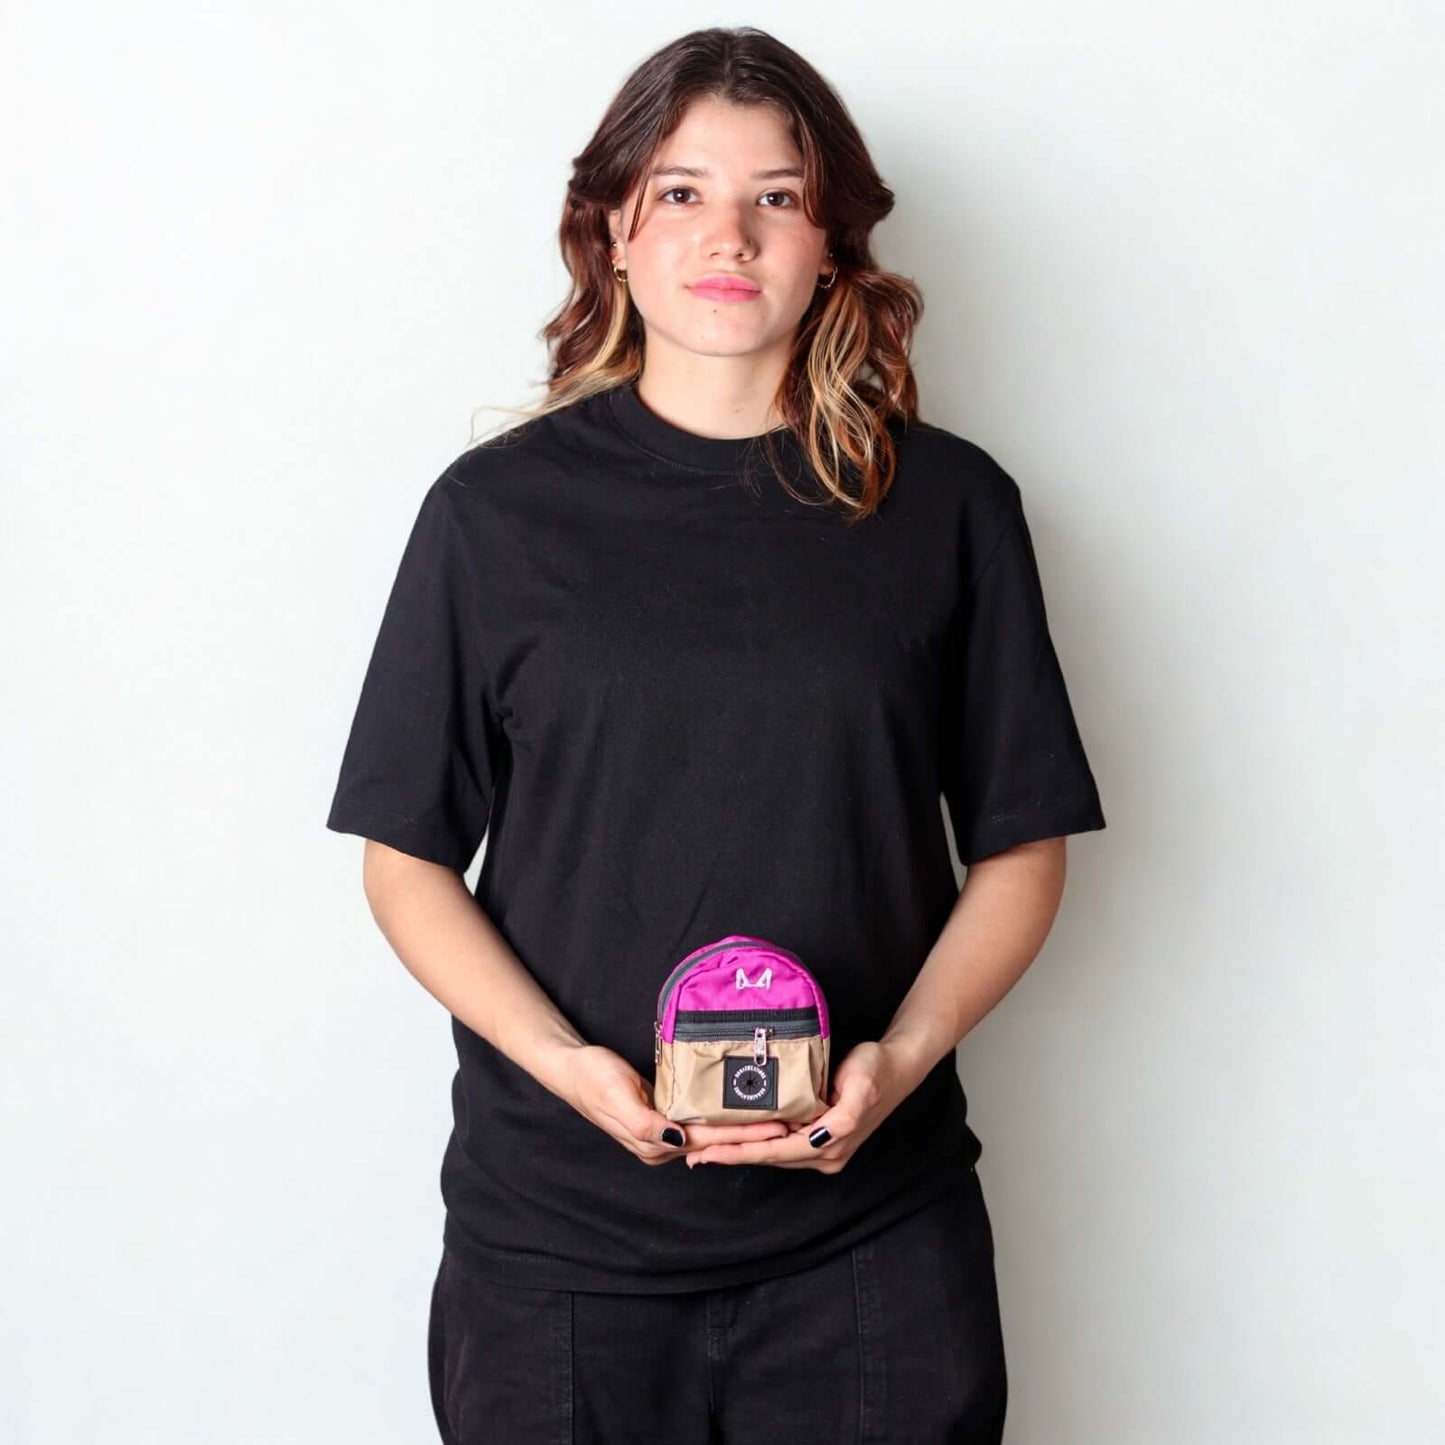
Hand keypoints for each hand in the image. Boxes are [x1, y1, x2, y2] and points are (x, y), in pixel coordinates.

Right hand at [555, 1043, 791, 1164]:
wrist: (571, 1068)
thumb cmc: (592, 1078)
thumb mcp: (615, 1096)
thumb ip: (645, 1123)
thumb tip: (678, 1139)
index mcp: (653, 1143)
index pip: (709, 1141)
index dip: (744, 1136)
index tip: (778, 1129)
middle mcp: (662, 1144)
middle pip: (716, 1142)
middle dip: (753, 1137)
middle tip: (792, 1126)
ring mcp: (663, 1133)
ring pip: (711, 1134)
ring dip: (743, 1129)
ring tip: (778, 1120)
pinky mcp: (662, 1118)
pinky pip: (700, 1122)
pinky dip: (723, 1118)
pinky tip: (742, 1111)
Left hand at [684, 1039, 919, 1173]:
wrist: (897, 1064)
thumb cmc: (876, 1070)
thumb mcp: (861, 1086)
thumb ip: (843, 1115)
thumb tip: (821, 1133)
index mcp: (830, 1145)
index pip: (774, 1152)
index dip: (740, 1153)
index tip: (709, 1153)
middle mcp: (824, 1154)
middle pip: (769, 1157)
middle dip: (732, 1156)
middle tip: (694, 1154)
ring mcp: (822, 1149)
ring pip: (772, 1153)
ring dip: (741, 1151)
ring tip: (707, 1150)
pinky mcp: (819, 1137)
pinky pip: (781, 1143)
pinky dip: (757, 1142)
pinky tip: (737, 1138)